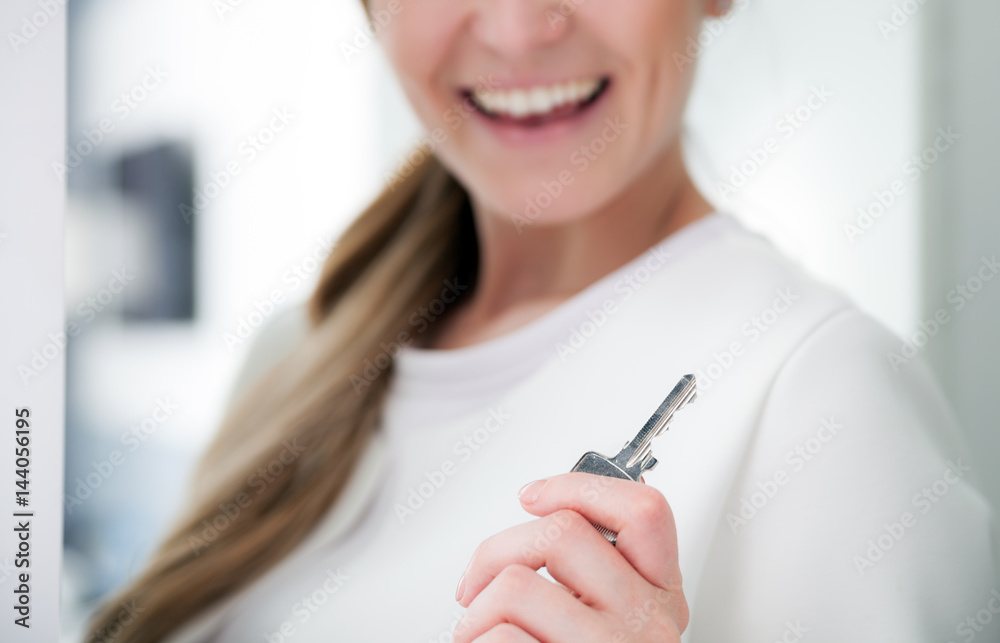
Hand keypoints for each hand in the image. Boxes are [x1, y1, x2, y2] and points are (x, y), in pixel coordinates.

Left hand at [453, 472, 687, 642]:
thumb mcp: (615, 621)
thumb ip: (595, 575)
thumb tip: (539, 520)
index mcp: (660, 596)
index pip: (644, 512)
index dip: (580, 487)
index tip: (535, 495)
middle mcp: (645, 622)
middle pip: (561, 532)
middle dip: (495, 551)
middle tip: (480, 582)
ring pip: (517, 584)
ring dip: (475, 610)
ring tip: (478, 633)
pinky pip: (500, 639)